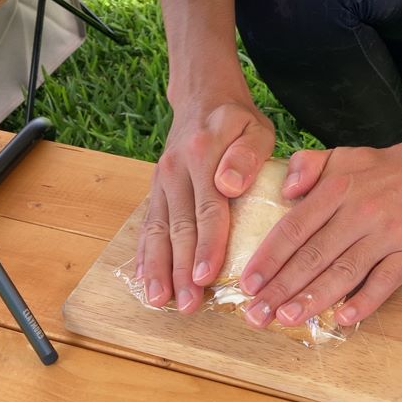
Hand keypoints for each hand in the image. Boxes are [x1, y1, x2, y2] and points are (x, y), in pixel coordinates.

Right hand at [136, 97, 274, 311]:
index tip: (207, 276)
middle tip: (186, 305)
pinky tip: (145, 280)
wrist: (202, 97)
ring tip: (159, 301)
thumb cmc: (237, 120)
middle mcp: (176, 169)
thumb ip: (248, 154)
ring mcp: (161, 179)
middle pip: (179, 227)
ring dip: (158, 268)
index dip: (208, 246)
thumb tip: (229, 184)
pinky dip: (145, 254)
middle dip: (181, 270)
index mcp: (203, 154)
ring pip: (157, 230)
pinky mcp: (155, 188)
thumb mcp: (256, 127)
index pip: (207, 208)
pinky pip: (147, 224)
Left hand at [237, 126, 401, 328]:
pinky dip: (364, 301)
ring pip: (345, 272)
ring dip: (314, 298)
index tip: (249, 283)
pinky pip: (385, 281)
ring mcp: (388, 235)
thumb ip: (307, 165)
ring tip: (288, 318)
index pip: (295, 228)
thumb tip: (285, 191)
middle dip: (282, 287)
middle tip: (257, 313)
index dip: (269, 258)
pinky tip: (342, 318)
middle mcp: (359, 212)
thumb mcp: (341, 154)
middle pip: (314, 255)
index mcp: (336, 189)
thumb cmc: (382, 169)